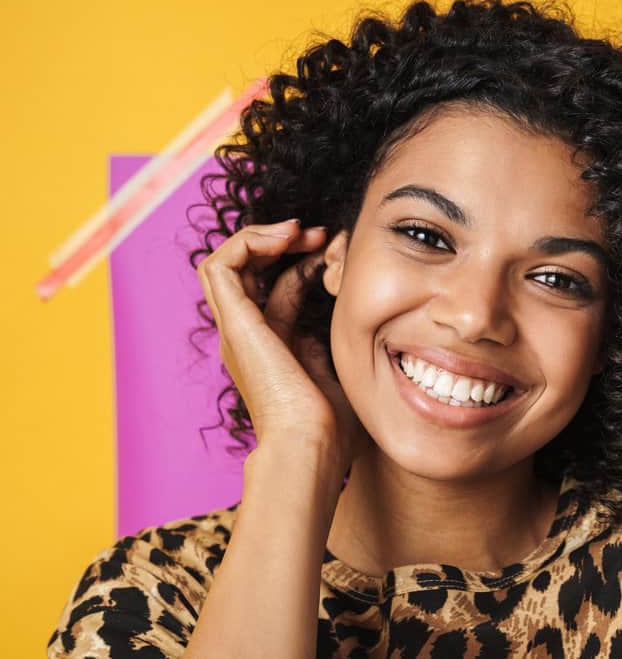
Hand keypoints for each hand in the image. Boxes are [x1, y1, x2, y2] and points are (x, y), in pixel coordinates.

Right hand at [196, 218, 364, 471]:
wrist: (312, 447)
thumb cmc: (332, 425)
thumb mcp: (338, 369)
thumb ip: (333, 340)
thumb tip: (343, 313)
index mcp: (273, 345)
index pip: (280, 286)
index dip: (307, 260)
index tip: (338, 251)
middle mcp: (248, 335)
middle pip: (248, 269)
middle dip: (281, 241)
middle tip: (320, 233)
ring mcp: (237, 330)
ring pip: (225, 262)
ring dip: (263, 236)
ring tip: (300, 231)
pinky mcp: (235, 325)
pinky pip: (220, 267)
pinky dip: (249, 242)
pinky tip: (288, 239)